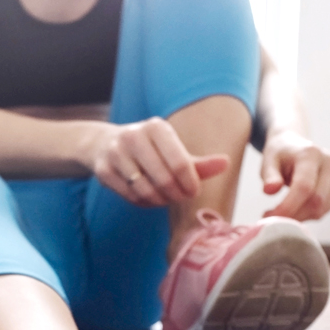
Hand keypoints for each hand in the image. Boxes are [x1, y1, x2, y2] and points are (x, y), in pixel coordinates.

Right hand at [93, 118, 229, 206]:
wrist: (104, 144)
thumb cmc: (149, 149)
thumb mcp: (173, 150)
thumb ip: (199, 162)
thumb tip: (226, 163)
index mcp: (156, 127)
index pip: (181, 163)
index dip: (190, 183)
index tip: (193, 192)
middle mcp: (134, 136)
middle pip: (164, 179)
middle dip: (175, 195)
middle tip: (179, 198)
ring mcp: (116, 152)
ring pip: (145, 189)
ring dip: (158, 200)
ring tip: (164, 198)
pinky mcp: (103, 169)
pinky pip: (129, 195)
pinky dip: (142, 202)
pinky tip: (147, 198)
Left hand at [261, 130, 329, 220]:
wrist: (295, 145)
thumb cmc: (281, 155)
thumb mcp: (268, 161)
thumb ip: (269, 176)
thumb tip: (270, 190)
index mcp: (311, 154)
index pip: (304, 186)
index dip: (289, 206)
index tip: (271, 217)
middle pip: (316, 201)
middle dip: (294, 215)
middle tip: (274, 218)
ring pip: (322, 208)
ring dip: (301, 217)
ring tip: (283, 211)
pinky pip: (327, 209)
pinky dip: (310, 214)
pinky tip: (297, 207)